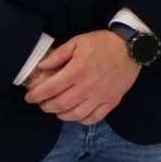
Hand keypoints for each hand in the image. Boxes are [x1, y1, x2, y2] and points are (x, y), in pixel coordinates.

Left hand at [24, 30, 140, 123]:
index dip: (35, 95)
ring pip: (75, 115)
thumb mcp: (77, 42)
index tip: (29, 97)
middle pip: (59, 104)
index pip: (50, 89)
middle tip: (41, 103)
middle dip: (45, 106)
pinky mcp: (111, 102)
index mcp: (77, 71)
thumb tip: (42, 67)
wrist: (131, 48)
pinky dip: (82, 119)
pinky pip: (93, 118)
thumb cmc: (102, 43)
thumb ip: (58, 55)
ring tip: (56, 109)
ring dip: (61, 115)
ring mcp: (100, 97)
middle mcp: (87, 87)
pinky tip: (76, 114)